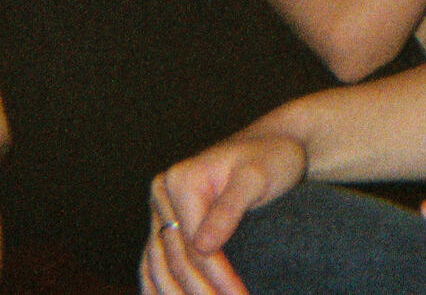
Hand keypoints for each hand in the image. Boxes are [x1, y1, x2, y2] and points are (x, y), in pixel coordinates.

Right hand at [140, 132, 307, 294]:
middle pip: (175, 259)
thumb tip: (203, 247)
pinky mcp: (164, 222)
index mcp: (181, 180)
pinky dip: (158, 287)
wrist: (271, 145)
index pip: (195, 244)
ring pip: (158, 266)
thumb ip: (230, 208)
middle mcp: (163, 194)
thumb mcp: (257, 176)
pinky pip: (154, 262)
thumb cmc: (270, 158)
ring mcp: (160, 209)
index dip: (218, 277)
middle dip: (202, 292)